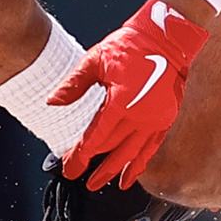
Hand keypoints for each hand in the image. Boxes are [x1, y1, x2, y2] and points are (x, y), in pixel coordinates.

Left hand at [50, 0, 210, 188]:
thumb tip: (53, 101)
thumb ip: (74, 84)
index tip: (69, 168)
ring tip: (103, 183)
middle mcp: (141, 114)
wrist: (167, 36)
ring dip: (117, 170)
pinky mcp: (167, 117)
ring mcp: (157, 118)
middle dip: (96, 167)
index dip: (80, 156)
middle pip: (113, 149)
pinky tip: (132, 174)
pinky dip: (141, 162)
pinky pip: (152, 146)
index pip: (96, 138)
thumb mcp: (96, 59)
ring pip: (133, 153)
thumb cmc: (131, 44)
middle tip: (82, 179)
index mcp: (121, 101)